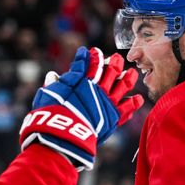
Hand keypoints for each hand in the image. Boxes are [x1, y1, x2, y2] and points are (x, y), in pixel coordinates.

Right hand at [19, 47, 142, 169]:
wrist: (64, 133)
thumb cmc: (50, 114)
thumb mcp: (47, 96)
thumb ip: (52, 85)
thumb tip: (52, 77)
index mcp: (80, 79)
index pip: (88, 62)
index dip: (90, 55)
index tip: (91, 51)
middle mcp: (97, 87)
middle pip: (110, 70)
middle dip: (114, 62)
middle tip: (116, 58)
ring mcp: (107, 101)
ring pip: (122, 85)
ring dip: (127, 77)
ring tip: (132, 73)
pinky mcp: (113, 117)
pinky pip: (127, 108)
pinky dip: (133, 103)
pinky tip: (138, 99)